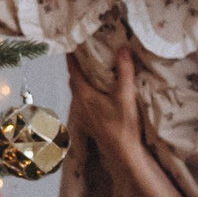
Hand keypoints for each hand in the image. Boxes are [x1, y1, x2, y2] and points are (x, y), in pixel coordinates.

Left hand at [64, 43, 146, 164]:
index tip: (71, 43)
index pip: (73, 70)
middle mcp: (78, 104)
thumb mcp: (125, 96)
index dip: (72, 56)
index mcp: (84, 95)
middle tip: (84, 53)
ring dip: (81, 80)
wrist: (124, 153)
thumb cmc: (123, 125)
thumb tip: (123, 48)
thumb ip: (124, 71)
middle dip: (77, 67)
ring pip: (77, 92)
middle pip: (73, 80)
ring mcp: (81, 115)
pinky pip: (82, 102)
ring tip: (91, 70)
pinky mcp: (87, 123)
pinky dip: (85, 92)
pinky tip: (96, 93)